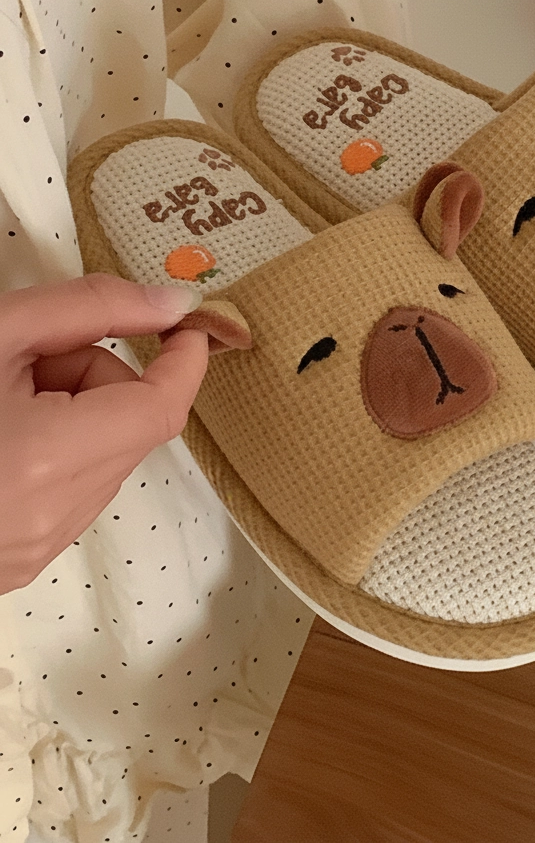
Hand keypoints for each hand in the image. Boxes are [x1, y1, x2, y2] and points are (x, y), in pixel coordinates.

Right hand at [0, 273, 209, 594]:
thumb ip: (90, 308)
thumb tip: (171, 300)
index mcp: (46, 459)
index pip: (162, 408)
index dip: (185, 361)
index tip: (187, 326)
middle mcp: (49, 518)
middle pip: (129, 428)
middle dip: (100, 378)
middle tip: (35, 356)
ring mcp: (33, 549)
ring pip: (103, 461)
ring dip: (77, 417)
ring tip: (3, 401)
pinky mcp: (18, 564)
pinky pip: (71, 495)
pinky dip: (55, 457)